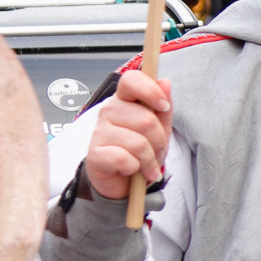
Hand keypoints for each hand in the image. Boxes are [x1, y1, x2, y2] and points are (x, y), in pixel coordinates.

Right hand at [83, 71, 172, 199]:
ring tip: (147, 165)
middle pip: (145, 120)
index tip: (163, 106)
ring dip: (149, 160)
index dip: (150, 90)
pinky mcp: (95, 154)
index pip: (131, 80)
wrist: (121, 180)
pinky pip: (124, 159)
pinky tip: (133, 171)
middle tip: (156, 151)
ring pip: (138, 144)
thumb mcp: (159, 129)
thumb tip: (164, 81)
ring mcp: (99, 132)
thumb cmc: (140, 150)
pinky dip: (135, 168)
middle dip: (159, 141)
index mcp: (124, 99)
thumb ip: (163, 107)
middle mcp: (109, 111)